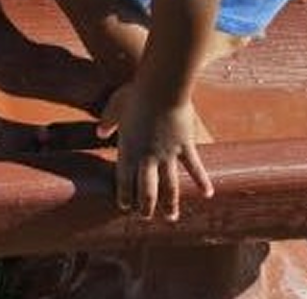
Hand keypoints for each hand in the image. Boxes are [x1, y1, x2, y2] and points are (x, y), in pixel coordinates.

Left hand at [97, 82, 212, 220]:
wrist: (161, 88)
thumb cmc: (135, 94)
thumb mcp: (114, 106)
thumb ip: (107, 121)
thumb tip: (99, 133)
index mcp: (128, 148)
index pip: (124, 179)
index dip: (124, 194)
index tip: (124, 206)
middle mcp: (147, 157)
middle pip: (146, 190)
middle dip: (145, 206)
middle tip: (146, 218)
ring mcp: (168, 154)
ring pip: (169, 186)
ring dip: (170, 203)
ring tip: (171, 218)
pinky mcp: (185, 147)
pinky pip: (195, 168)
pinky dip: (201, 181)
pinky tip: (207, 194)